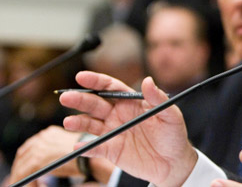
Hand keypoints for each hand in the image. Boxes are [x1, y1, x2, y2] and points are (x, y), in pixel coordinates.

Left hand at [8, 126, 79, 184]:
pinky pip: (24, 172)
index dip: (25, 159)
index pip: (29, 146)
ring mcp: (38, 147)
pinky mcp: (37, 159)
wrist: (91, 159)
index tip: (26, 170)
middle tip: (22, 179)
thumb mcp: (67, 148)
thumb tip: (45, 161)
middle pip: (22, 154)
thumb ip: (54, 149)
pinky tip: (33, 186)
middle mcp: (42, 137)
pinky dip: (25, 181)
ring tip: (28, 185)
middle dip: (20, 169)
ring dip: (22, 177)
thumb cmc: (83, 156)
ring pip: (22, 165)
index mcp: (48, 133)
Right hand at [59, 71, 197, 186]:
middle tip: (67, 97)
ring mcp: (113, 132)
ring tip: (69, 122)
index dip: (96, 81)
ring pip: (90, 124)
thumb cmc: (174, 136)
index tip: (81, 77)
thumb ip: (158, 99)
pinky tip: (78, 147)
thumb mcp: (171, 116)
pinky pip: (95, 148)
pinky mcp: (111, 150)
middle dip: (80, 99)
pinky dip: (85, 147)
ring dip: (78, 122)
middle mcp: (118, 115)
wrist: (174, 164)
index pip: (110, 88)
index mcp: (131, 102)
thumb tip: (148, 80)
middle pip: (95, 103)